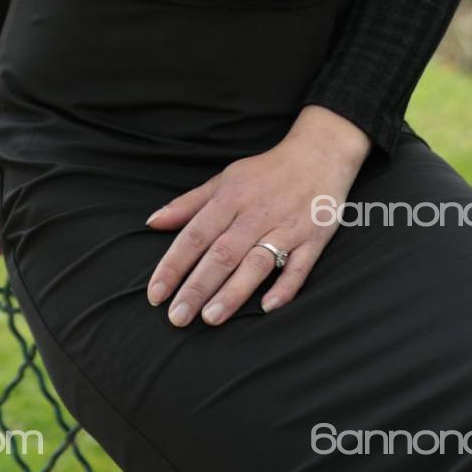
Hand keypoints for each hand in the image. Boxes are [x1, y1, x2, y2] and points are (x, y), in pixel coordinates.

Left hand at [143, 107, 371, 326]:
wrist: (319, 153)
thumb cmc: (265, 172)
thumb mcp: (225, 179)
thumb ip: (189, 203)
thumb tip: (153, 222)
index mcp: (231, 197)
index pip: (195, 234)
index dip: (174, 264)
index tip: (155, 294)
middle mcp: (256, 213)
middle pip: (223, 253)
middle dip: (197, 286)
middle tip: (177, 318)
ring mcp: (287, 227)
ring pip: (257, 262)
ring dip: (234, 291)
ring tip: (211, 318)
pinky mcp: (314, 238)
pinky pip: (300, 266)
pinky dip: (285, 286)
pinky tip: (267, 306)